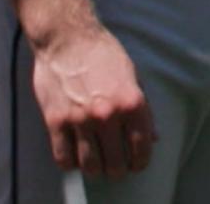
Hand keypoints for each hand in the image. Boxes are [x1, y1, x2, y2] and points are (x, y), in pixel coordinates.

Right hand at [30, 20, 154, 180]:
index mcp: (132, 103)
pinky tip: (75, 157)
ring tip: (97, 164)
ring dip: (95, 169)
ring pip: (90, 165)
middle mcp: (108, 114)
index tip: (137, 164)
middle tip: (116, 167)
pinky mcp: (56, 121)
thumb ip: (143, 109)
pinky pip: (63, 157)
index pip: (141, 148)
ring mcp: (80, 120)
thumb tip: (153, 137)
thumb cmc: (103, 53)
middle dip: (118, 169)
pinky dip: (70, 163)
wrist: (68, 38)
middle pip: (115, 163)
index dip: (140, 162)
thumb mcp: (132, 76)